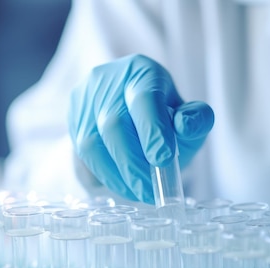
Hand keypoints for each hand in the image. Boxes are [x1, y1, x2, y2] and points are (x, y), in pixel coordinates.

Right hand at [68, 54, 213, 202]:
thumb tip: (186, 125)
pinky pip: (81, 155)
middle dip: (133, 163)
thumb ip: (196, 121)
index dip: (153, 130)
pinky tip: (122, 185)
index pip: (144, 98)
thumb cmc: (166, 120)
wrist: (132, 119)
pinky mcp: (73, 122)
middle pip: (114, 123)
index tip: (163, 159)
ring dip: (117, 175)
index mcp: (142, 72)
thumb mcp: (189, 119)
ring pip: (92, 143)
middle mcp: (108, 80)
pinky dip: (104, 176)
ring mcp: (84, 101)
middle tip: (150, 190)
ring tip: (138, 192)